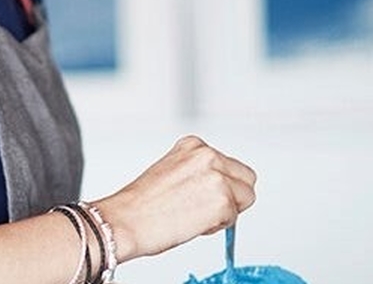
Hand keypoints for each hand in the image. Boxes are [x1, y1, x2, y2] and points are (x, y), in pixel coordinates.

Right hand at [92, 135, 255, 261]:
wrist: (126, 220)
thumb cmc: (142, 203)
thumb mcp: (172, 170)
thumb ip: (199, 171)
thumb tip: (219, 187)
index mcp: (194, 145)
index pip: (230, 164)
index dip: (221, 184)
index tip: (203, 195)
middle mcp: (208, 155)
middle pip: (246, 178)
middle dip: (233, 195)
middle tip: (205, 208)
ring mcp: (217, 177)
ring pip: (246, 198)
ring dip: (227, 211)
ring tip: (195, 215)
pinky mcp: (222, 201)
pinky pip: (234, 218)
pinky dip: (218, 226)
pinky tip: (193, 224)